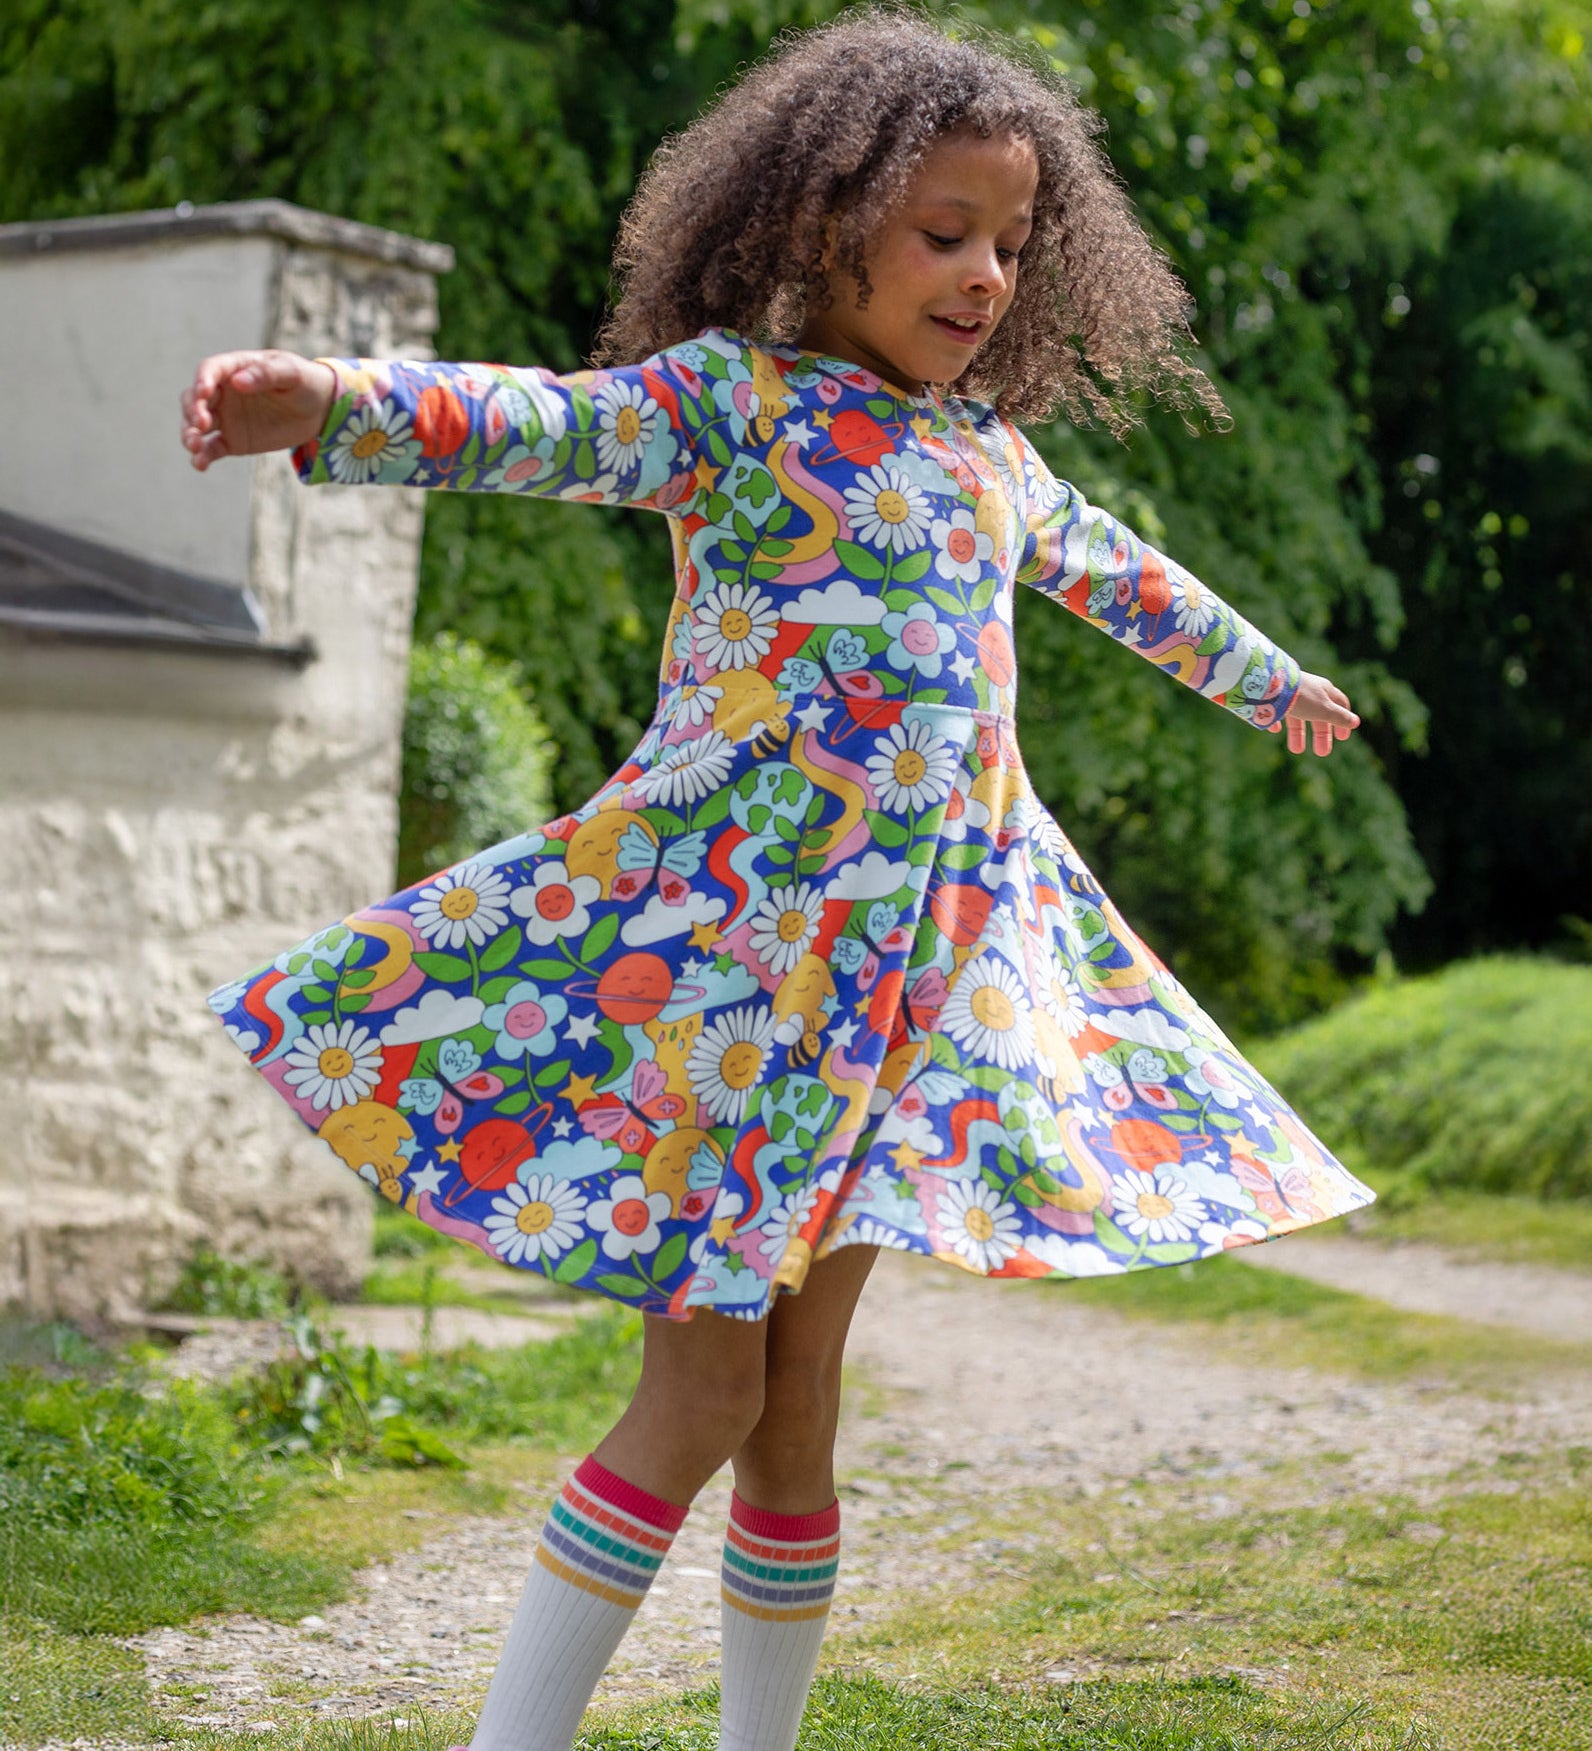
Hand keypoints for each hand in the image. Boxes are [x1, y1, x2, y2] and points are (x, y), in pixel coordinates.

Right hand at [179, 349, 337, 471]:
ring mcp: (225, 418)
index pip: (210, 370)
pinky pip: (211, 449)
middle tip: (203, 423)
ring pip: (196, 425)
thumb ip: (266, 374)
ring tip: (194, 446)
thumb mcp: (291, 373)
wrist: (318, 409)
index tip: (204, 392)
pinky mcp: (231, 441)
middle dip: (192, 410)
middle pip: (194, 399)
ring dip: (189, 434)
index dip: (203, 380)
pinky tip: (200, 465)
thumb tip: (238, 382)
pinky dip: (202, 456)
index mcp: (234, 368)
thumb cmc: (303, 382)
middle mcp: (222, 392)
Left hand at [1271, 671, 1358, 755]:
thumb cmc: (1302, 697)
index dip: (1343, 720)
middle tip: (1322, 753)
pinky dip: (1277, 721)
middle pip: (1318, 714)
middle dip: (1321, 734)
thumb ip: (1338, 717)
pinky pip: (1276, 711)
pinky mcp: (1272, 698)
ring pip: (1297, 716)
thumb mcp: (1324, 710)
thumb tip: (1355, 722)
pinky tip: (1275, 730)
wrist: (1270, 685)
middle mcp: (1308, 691)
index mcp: (1324, 690)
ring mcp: (1290, 694)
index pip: (1340, 704)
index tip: (1342, 737)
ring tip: (1296, 750)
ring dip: (1298, 734)